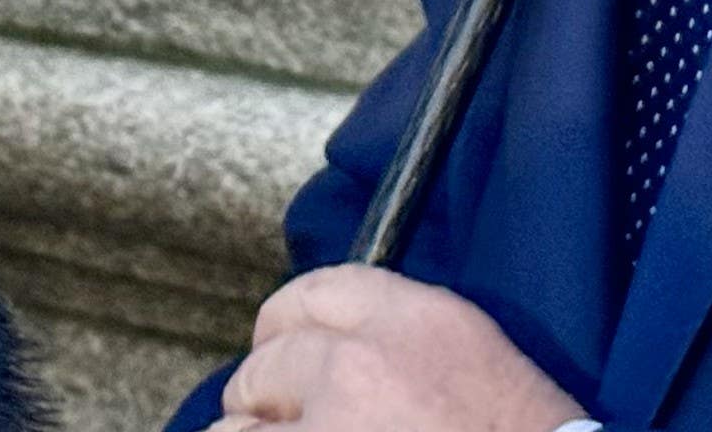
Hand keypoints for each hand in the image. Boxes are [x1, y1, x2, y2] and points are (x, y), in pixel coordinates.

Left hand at [213, 265, 584, 431]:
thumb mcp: (477, 363)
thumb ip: (404, 342)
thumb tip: (329, 353)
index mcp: (419, 321)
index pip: (315, 294)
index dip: (291, 331)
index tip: (288, 359)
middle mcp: (361, 364)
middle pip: (266, 360)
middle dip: (266, 397)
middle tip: (283, 427)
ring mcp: (328, 430)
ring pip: (234, 429)